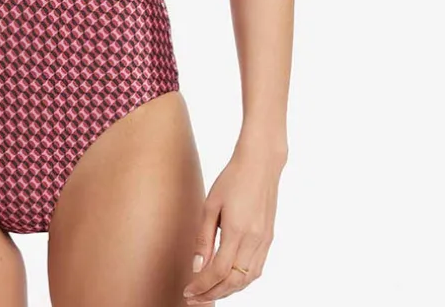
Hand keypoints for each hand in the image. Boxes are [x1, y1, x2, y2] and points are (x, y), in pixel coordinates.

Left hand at [182, 143, 284, 302]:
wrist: (261, 164)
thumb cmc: (232, 179)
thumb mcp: (211, 204)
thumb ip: (204, 237)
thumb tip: (197, 266)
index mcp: (237, 231)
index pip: (218, 271)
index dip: (202, 286)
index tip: (188, 291)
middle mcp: (254, 240)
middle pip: (234, 281)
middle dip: (213, 294)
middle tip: (195, 298)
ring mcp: (264, 241)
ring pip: (247, 279)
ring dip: (228, 290)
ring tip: (209, 292)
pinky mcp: (269, 239)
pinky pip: (256, 269)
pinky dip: (242, 280)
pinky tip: (229, 279)